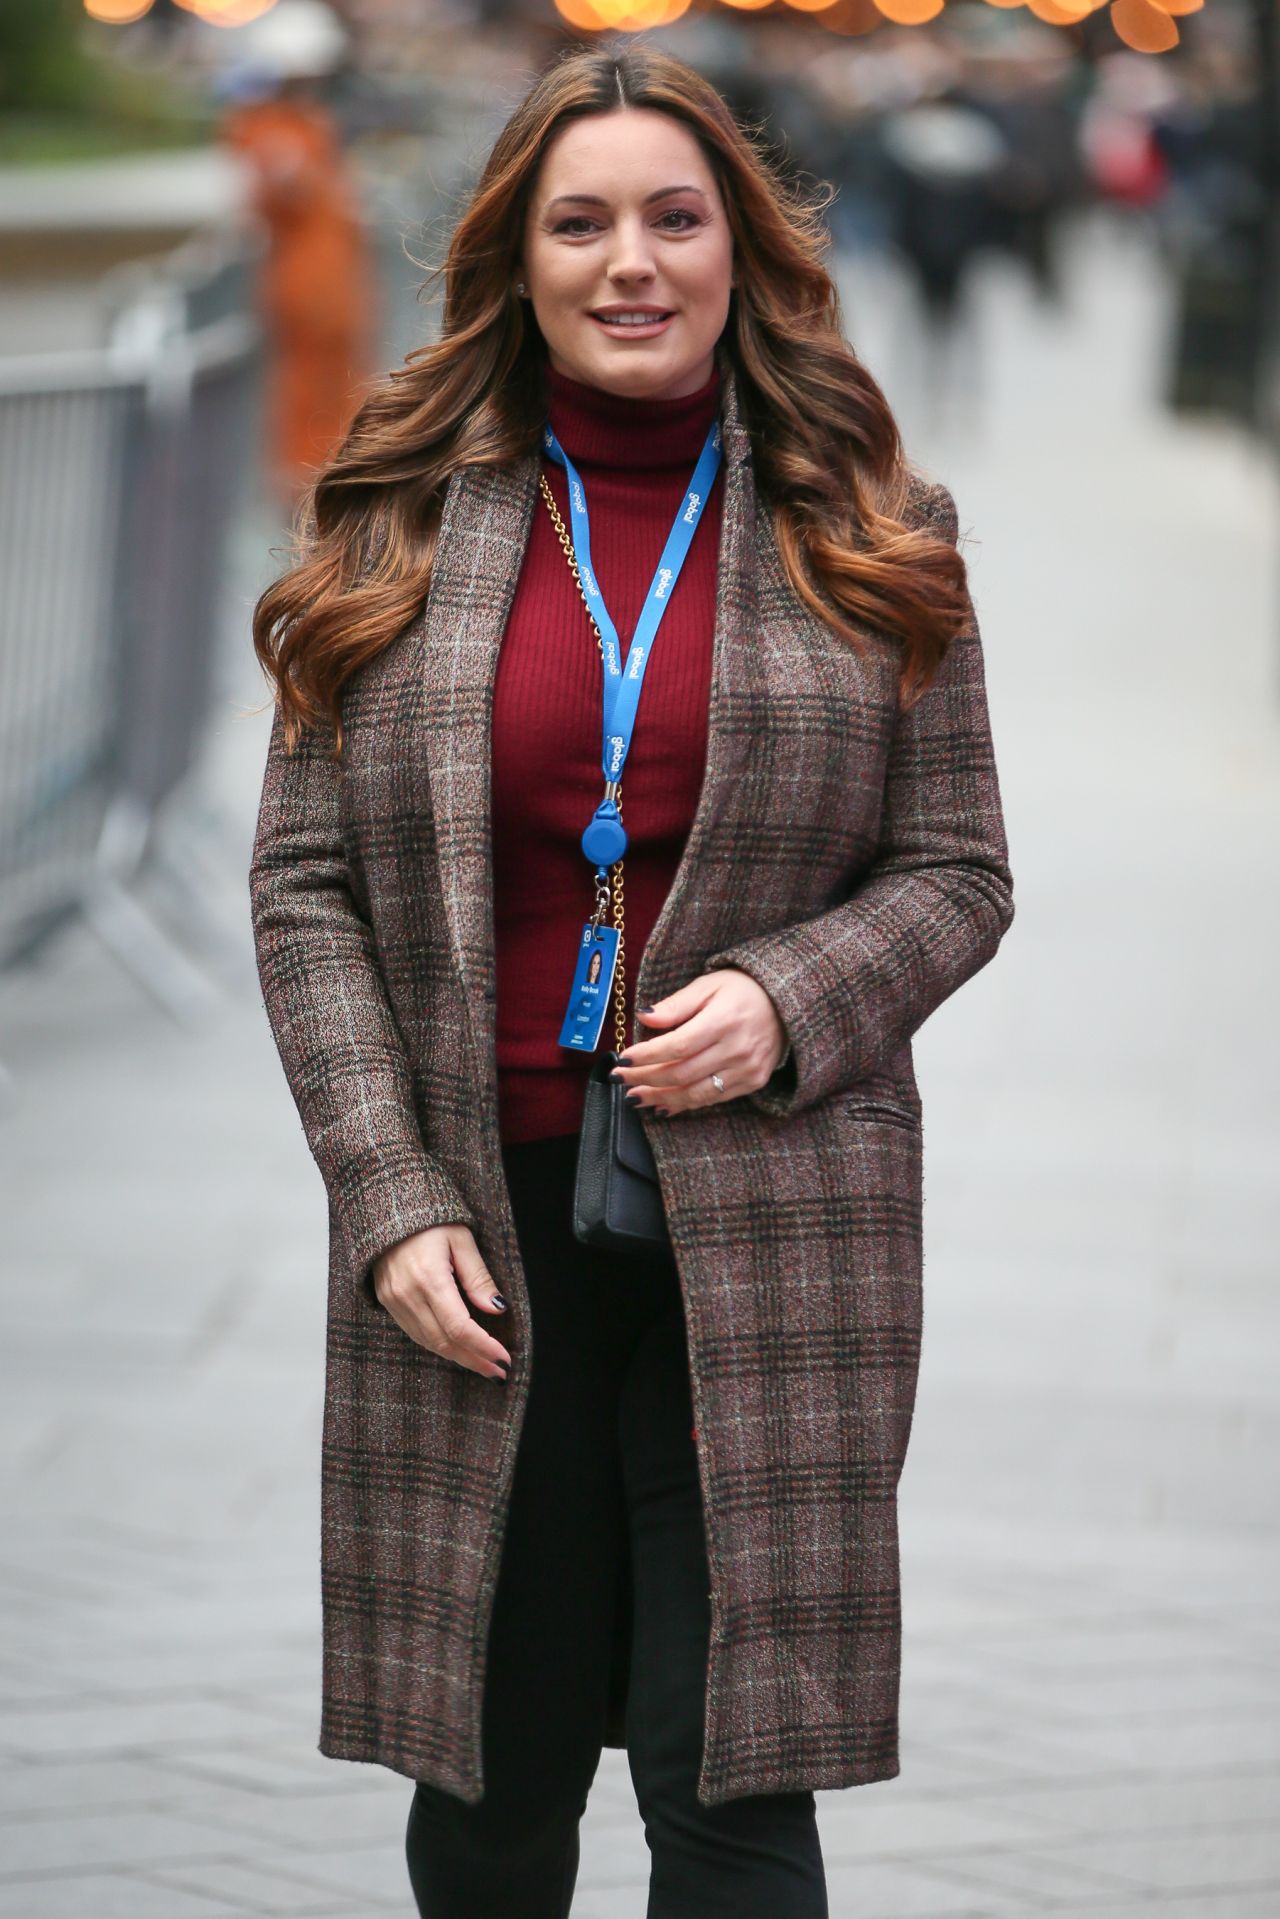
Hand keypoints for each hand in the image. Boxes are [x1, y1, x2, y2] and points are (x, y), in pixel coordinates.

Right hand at [372, 1224, 510, 1380]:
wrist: (388, 1210)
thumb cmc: (430, 1221)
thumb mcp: (462, 1241)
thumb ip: (479, 1278)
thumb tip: (498, 1309)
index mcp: (429, 1278)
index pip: (459, 1327)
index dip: (483, 1347)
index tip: (504, 1358)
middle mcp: (408, 1294)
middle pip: (444, 1342)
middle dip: (474, 1360)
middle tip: (499, 1371)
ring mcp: (394, 1301)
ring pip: (428, 1343)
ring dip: (458, 1357)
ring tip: (483, 1365)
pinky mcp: (387, 1302)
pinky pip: (415, 1333)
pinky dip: (438, 1345)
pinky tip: (457, 1349)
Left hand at [611, 968, 787, 1115]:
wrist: (785, 1004)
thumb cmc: (741, 990)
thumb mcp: (707, 986)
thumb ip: (675, 1005)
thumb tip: (643, 1017)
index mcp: (724, 1020)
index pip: (677, 1046)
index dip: (647, 1056)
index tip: (623, 1060)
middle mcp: (737, 1048)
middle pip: (682, 1073)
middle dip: (646, 1079)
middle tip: (621, 1080)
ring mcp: (747, 1069)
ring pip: (695, 1093)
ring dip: (661, 1097)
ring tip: (636, 1097)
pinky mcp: (753, 1082)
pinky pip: (712, 1099)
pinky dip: (685, 1104)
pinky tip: (664, 1103)